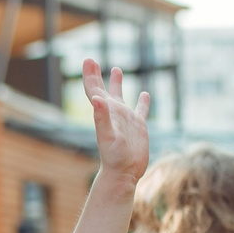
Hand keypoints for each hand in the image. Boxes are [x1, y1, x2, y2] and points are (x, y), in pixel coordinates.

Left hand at [81, 58, 150, 185]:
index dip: (90, 75)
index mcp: (104, 112)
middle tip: (91, 60)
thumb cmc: (114, 157)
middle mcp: (114, 113)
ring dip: (117, 83)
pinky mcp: (139, 126)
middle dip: (96, 75)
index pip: (94, 89)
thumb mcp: (107, 136)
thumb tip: (96, 98)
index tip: (88, 59)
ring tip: (116, 69)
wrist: (125, 173)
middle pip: (103, 89)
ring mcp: (126, 118)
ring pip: (121, 96)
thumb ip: (101, 117)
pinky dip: (143, 102)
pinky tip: (145, 94)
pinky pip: (141, 110)